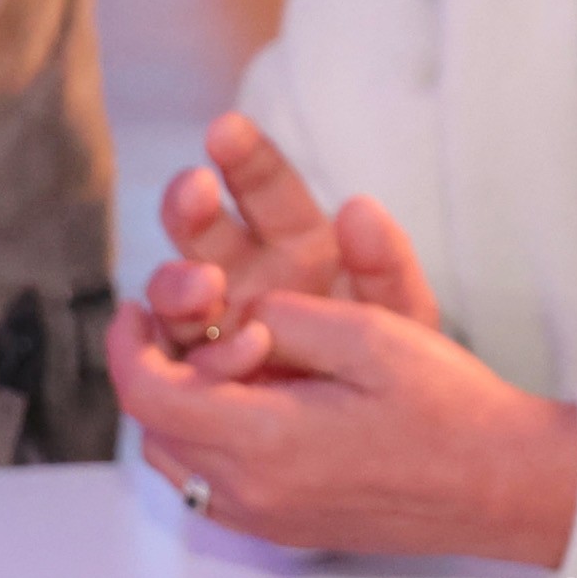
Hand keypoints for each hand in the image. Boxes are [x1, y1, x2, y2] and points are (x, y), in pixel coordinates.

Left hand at [106, 289, 576, 566]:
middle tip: (176, 325)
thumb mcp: (371, 334)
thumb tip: (239, 314)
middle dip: (150, 371)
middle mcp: (254, 493)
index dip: (127, 344)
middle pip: (152, 431)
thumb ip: (288, 316)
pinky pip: (212, 488)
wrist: (504, 487)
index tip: (137, 307)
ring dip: (176, 409)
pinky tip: (249, 407)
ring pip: (176, 463)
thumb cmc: (452, 414)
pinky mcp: (287, 530)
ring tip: (213, 361)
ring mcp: (268, 520)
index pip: (147, 394)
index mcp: (265, 441)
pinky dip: (207, 442)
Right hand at [141, 111, 437, 379]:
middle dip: (191, 208)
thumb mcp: (404, 318)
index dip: (245, 158)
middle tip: (194, 194)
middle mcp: (246, 277)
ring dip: (178, 281)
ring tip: (200, 285)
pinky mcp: (196, 379)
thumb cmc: (401, 371)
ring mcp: (215, 329)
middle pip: (204, 231)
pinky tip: (173, 345)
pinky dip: (174, 353)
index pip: (265, 189)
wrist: (395, 447)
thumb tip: (359, 208)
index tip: (225, 131)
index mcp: (298, 245)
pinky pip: (172, 362)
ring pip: (177, 296)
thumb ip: (387, 266)